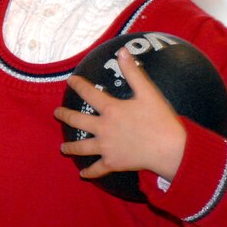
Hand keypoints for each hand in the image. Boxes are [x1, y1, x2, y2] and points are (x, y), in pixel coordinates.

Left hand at [54, 47, 186, 181]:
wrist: (170, 150)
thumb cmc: (160, 120)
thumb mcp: (148, 92)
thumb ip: (133, 72)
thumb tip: (122, 51)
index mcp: (111, 110)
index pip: (89, 94)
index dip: (79, 85)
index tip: (71, 80)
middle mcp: (104, 128)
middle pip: (78, 121)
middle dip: (65, 115)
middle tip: (56, 112)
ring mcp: (106, 147)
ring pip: (82, 148)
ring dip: (70, 147)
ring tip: (62, 147)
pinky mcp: (113, 163)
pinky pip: (98, 169)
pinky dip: (90, 173)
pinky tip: (83, 174)